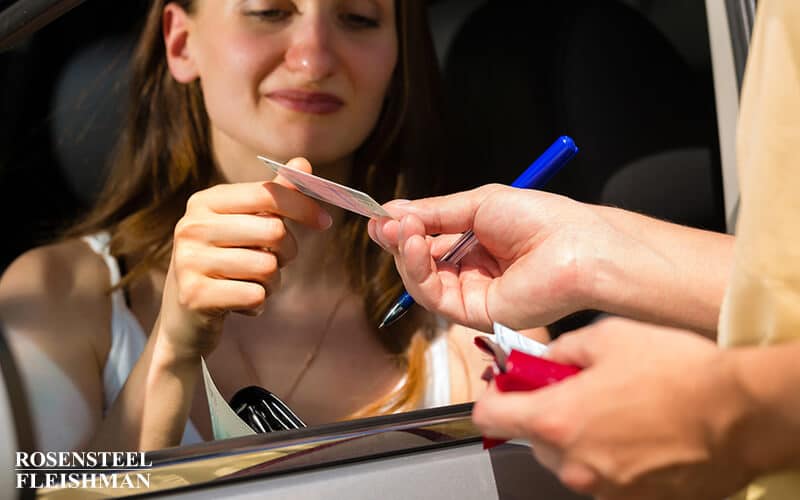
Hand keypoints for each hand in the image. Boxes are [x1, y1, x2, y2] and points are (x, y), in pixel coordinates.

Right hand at [158, 158, 331, 359]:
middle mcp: (192, 226)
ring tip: (253, 283)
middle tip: (276, 261)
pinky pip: (256, 296)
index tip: (325, 222)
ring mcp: (189, 261)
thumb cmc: (225, 259)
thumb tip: (303, 163)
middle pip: (274, 231)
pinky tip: (240, 302)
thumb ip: (274, 194)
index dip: (303, 207)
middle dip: (288, 251)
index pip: (267, 193)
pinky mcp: (194, 296)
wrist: (185, 313)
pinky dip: (258, 303)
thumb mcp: (246, 223)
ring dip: (273, 282)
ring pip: (268, 267)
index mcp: (206, 202)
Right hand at [369, 185, 623, 330]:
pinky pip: (435, 297)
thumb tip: (392, 211)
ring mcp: (473, 294)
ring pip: (422, 282)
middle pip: (421, 263)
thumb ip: (434, 213)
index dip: (404, 230)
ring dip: (406, 255)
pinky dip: (418, 272)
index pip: (429, 241)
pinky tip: (416, 246)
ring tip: (402, 231)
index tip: (380, 216)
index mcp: (476, 244)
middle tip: (385, 223)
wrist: (576, 246)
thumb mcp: (479, 205)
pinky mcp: (475, 315)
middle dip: (399, 241)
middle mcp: (472, 271)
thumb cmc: (541, 219)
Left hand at [472, 317, 754, 498]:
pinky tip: (637, 431)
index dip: (493, 397)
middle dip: (545, 412)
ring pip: (567, 459)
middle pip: (532, 438)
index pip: (490, 416)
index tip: (505, 386)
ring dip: (578, 435)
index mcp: (556, 419)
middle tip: (574, 388)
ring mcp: (603, 487)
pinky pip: (602, 476)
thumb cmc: (679, 373)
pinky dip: (607, 455)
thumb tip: (545, 359)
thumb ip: (561, 350)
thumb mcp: (609, 337)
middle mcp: (573, 461)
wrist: (741, 414)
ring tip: (616, 408)